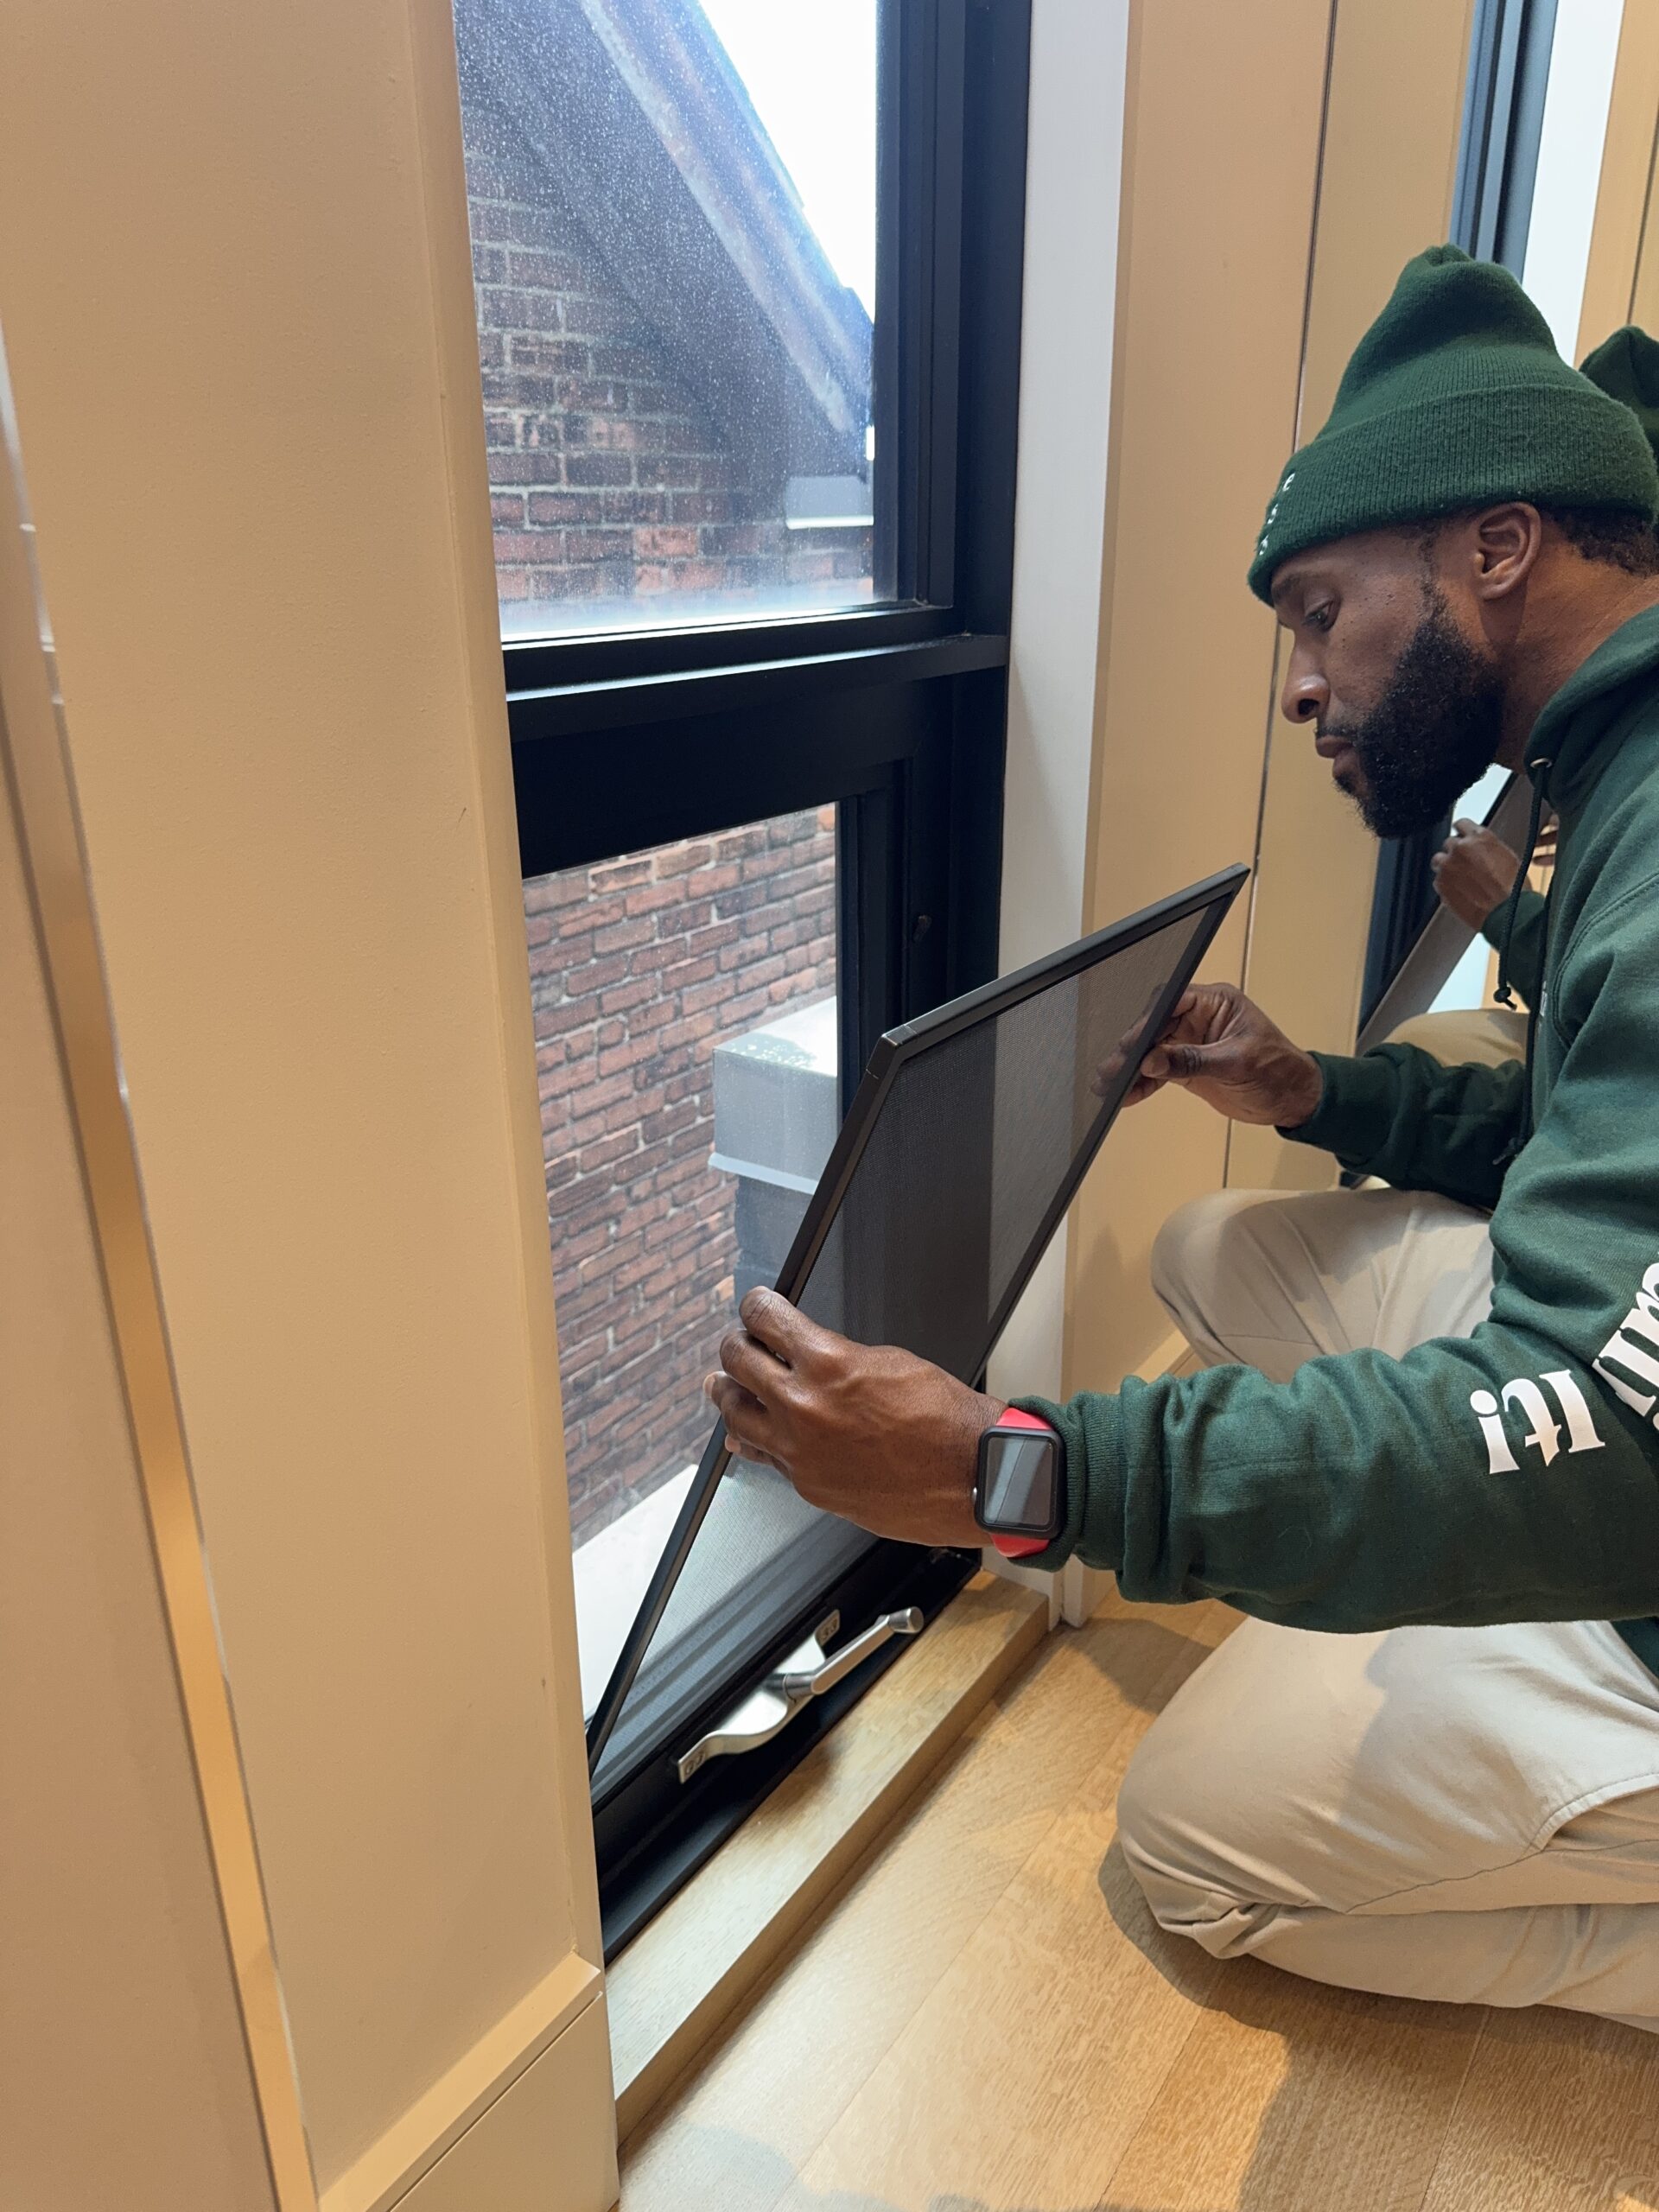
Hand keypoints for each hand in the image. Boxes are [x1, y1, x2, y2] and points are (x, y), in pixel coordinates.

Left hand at [704, 1288, 998, 1547]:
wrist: (967, 1474)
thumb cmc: (942, 1417)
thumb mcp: (888, 1360)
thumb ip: (835, 1355)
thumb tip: (806, 1352)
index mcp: (826, 1362)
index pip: (765, 1318)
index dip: (756, 1305)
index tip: (754, 1304)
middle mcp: (803, 1406)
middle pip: (738, 1361)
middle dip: (736, 1343)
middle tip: (737, 1340)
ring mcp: (798, 1450)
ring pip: (736, 1414)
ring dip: (726, 1393)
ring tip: (721, 1384)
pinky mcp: (806, 1483)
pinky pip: (761, 1456)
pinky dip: (748, 1440)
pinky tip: (740, 1436)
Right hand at [1111, 983, 1322, 1126]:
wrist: (1294, 1099)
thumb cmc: (1279, 1070)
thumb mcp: (1237, 1063)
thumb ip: (1192, 1060)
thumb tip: (1153, 1061)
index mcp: (1216, 1003)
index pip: (1172, 1001)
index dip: (1148, 1021)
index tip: (1132, 1043)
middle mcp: (1200, 1018)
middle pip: (1155, 1026)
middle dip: (1133, 1048)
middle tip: (1113, 1067)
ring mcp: (1192, 1042)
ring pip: (1153, 1051)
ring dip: (1132, 1069)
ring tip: (1109, 1085)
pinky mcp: (1189, 1066)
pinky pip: (1159, 1072)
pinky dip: (1144, 1084)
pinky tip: (1128, 1095)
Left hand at [1430, 819, 1521, 929]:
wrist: (1507, 912)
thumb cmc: (1513, 888)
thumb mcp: (1507, 856)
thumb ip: (1487, 847)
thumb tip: (1480, 848)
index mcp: (1479, 837)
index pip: (1461, 824)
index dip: (1462, 832)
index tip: (1462, 837)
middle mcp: (1461, 848)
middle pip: (1449, 843)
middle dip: (1456, 852)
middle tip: (1466, 865)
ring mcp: (1448, 866)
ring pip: (1439, 860)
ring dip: (1447, 867)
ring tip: (1461, 879)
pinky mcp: (1441, 884)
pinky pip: (1438, 880)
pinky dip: (1446, 884)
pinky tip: (1460, 891)